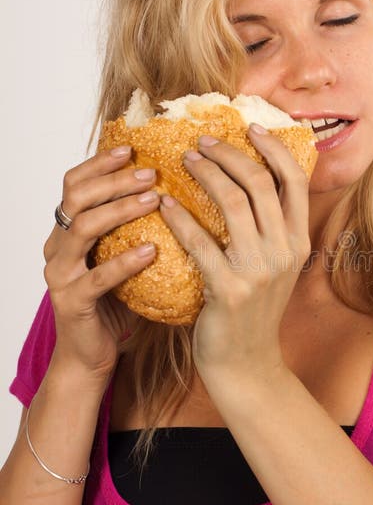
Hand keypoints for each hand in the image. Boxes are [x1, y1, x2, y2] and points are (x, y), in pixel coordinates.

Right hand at [43, 146, 160, 379]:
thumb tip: (182, 193)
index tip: (133, 149)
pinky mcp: (72, 301)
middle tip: (151, 173)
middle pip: (77, 197)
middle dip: (114, 180)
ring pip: (83, 227)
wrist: (91, 356)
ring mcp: (60, 274)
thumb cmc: (114, 304)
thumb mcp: (124, 257)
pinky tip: (152, 251)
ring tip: (154, 200)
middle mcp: (57, 246)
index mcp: (67, 231)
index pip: (75, 183)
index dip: (100, 163)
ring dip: (120, 209)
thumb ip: (138, 229)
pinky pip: (98, 277)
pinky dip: (125, 261)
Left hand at [159, 125, 311, 375]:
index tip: (251, 127)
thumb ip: (270, 228)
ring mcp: (260, 271)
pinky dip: (180, 217)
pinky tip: (164, 203)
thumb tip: (250, 181)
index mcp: (299, 240)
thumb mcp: (275, 266)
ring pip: (234, 204)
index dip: (274, 148)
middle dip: (230, 153)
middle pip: (261, 183)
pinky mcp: (230, 290)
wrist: (246, 363)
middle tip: (202, 141)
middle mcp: (286, 252)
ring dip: (206, 175)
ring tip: (184, 161)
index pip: (296, 180)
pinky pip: (201, 242)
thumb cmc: (253, 310)